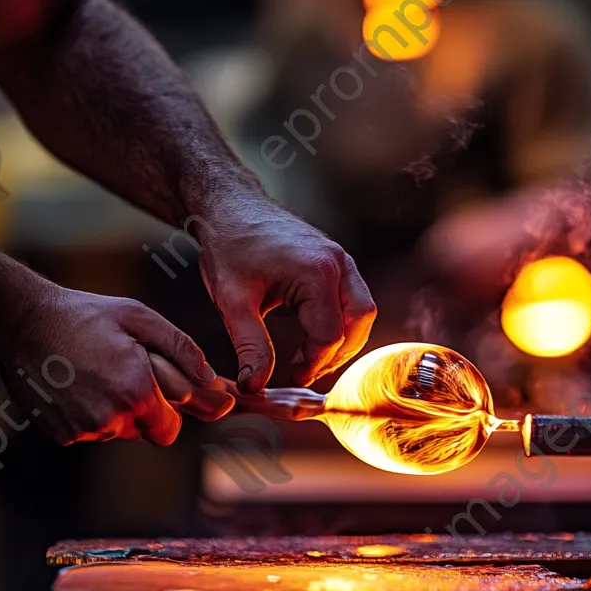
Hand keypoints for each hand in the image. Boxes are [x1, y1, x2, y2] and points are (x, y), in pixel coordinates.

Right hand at [0, 286, 232, 445]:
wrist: (23, 321)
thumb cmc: (87, 315)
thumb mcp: (140, 319)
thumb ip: (182, 349)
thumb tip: (211, 378)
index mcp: (137, 392)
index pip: (169, 429)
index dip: (167, 411)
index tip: (159, 394)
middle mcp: (111, 418)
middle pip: (143, 433)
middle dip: (143, 412)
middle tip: (125, 377)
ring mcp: (83, 428)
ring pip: (115, 431)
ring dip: (114, 411)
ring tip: (96, 373)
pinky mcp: (60, 433)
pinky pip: (87, 432)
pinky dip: (87, 414)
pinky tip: (75, 383)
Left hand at [196, 194, 376, 391]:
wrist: (228, 205)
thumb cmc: (229, 245)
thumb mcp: (233, 302)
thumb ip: (249, 346)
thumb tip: (255, 384)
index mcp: (316, 272)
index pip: (330, 335)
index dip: (313, 363)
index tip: (292, 376)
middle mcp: (337, 263)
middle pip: (359, 323)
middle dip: (337, 353)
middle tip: (306, 369)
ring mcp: (340, 259)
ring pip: (362, 311)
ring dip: (343, 338)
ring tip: (311, 356)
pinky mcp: (336, 259)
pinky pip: (352, 297)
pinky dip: (341, 321)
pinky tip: (313, 333)